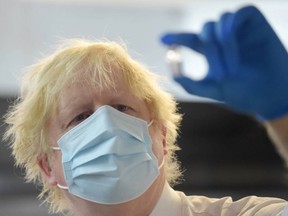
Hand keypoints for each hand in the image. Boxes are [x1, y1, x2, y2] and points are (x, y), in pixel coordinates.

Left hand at [161, 5, 287, 119]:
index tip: (162, 39)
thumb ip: (193, 85)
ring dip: (221, 45)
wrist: (272, 95)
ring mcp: (237, 30)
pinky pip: (236, 15)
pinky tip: (230, 41)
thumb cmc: (244, 94)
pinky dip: (230, 27)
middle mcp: (221, 39)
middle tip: (223, 74)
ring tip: (232, 66)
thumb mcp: (214, 90)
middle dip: (210, 53)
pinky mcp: (253, 22)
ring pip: (217, 24)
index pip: (190, 41)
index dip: (176, 38)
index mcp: (211, 53)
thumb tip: (174, 76)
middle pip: (204, 33)